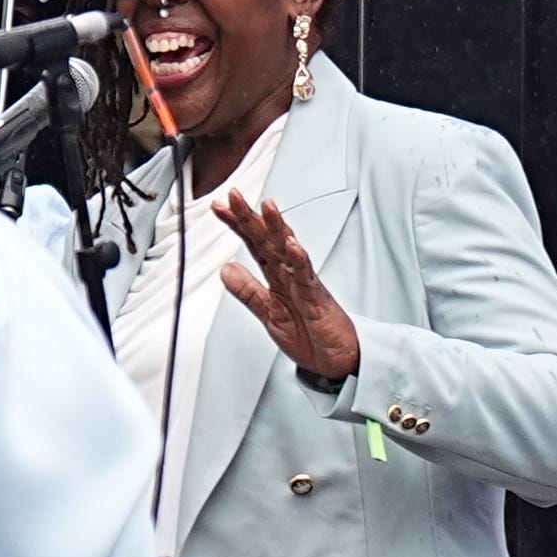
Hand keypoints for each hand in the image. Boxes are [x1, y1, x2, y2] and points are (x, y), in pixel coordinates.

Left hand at [211, 187, 361, 385]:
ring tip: (266, 207)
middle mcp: (290, 275)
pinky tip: (292, 245)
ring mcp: (305, 284)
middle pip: (267, 240)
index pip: (254, 244)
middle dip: (250, 217)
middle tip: (233, 196)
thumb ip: (248, 291)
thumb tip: (226, 270)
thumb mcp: (268, 313)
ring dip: (278, 228)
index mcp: (278, 277)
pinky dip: (299, 260)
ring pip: (288, 251)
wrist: (337, 360)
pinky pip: (307, 277)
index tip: (219, 207)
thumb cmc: (310, 336)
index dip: (237, 225)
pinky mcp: (317, 299)